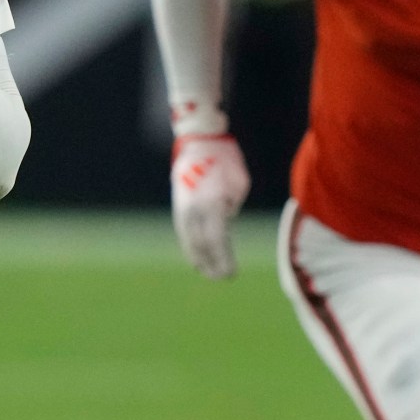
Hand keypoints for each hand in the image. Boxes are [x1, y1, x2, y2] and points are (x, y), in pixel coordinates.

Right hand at [170, 134, 249, 279]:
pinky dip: (190, 247)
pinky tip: (195, 257)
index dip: (223, 259)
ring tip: (207, 272)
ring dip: (199, 258)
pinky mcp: (179, 205)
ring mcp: (184, 208)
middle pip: (202, 245)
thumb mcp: (239, 184)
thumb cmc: (226, 160)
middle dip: (212, 263)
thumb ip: (231, 208)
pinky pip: (183, 232)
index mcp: (212, 203)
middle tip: (222, 278)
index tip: (231, 274)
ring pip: (189, 240)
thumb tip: (224, 220)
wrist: (199, 141)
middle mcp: (194, 209)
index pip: (217, 240)